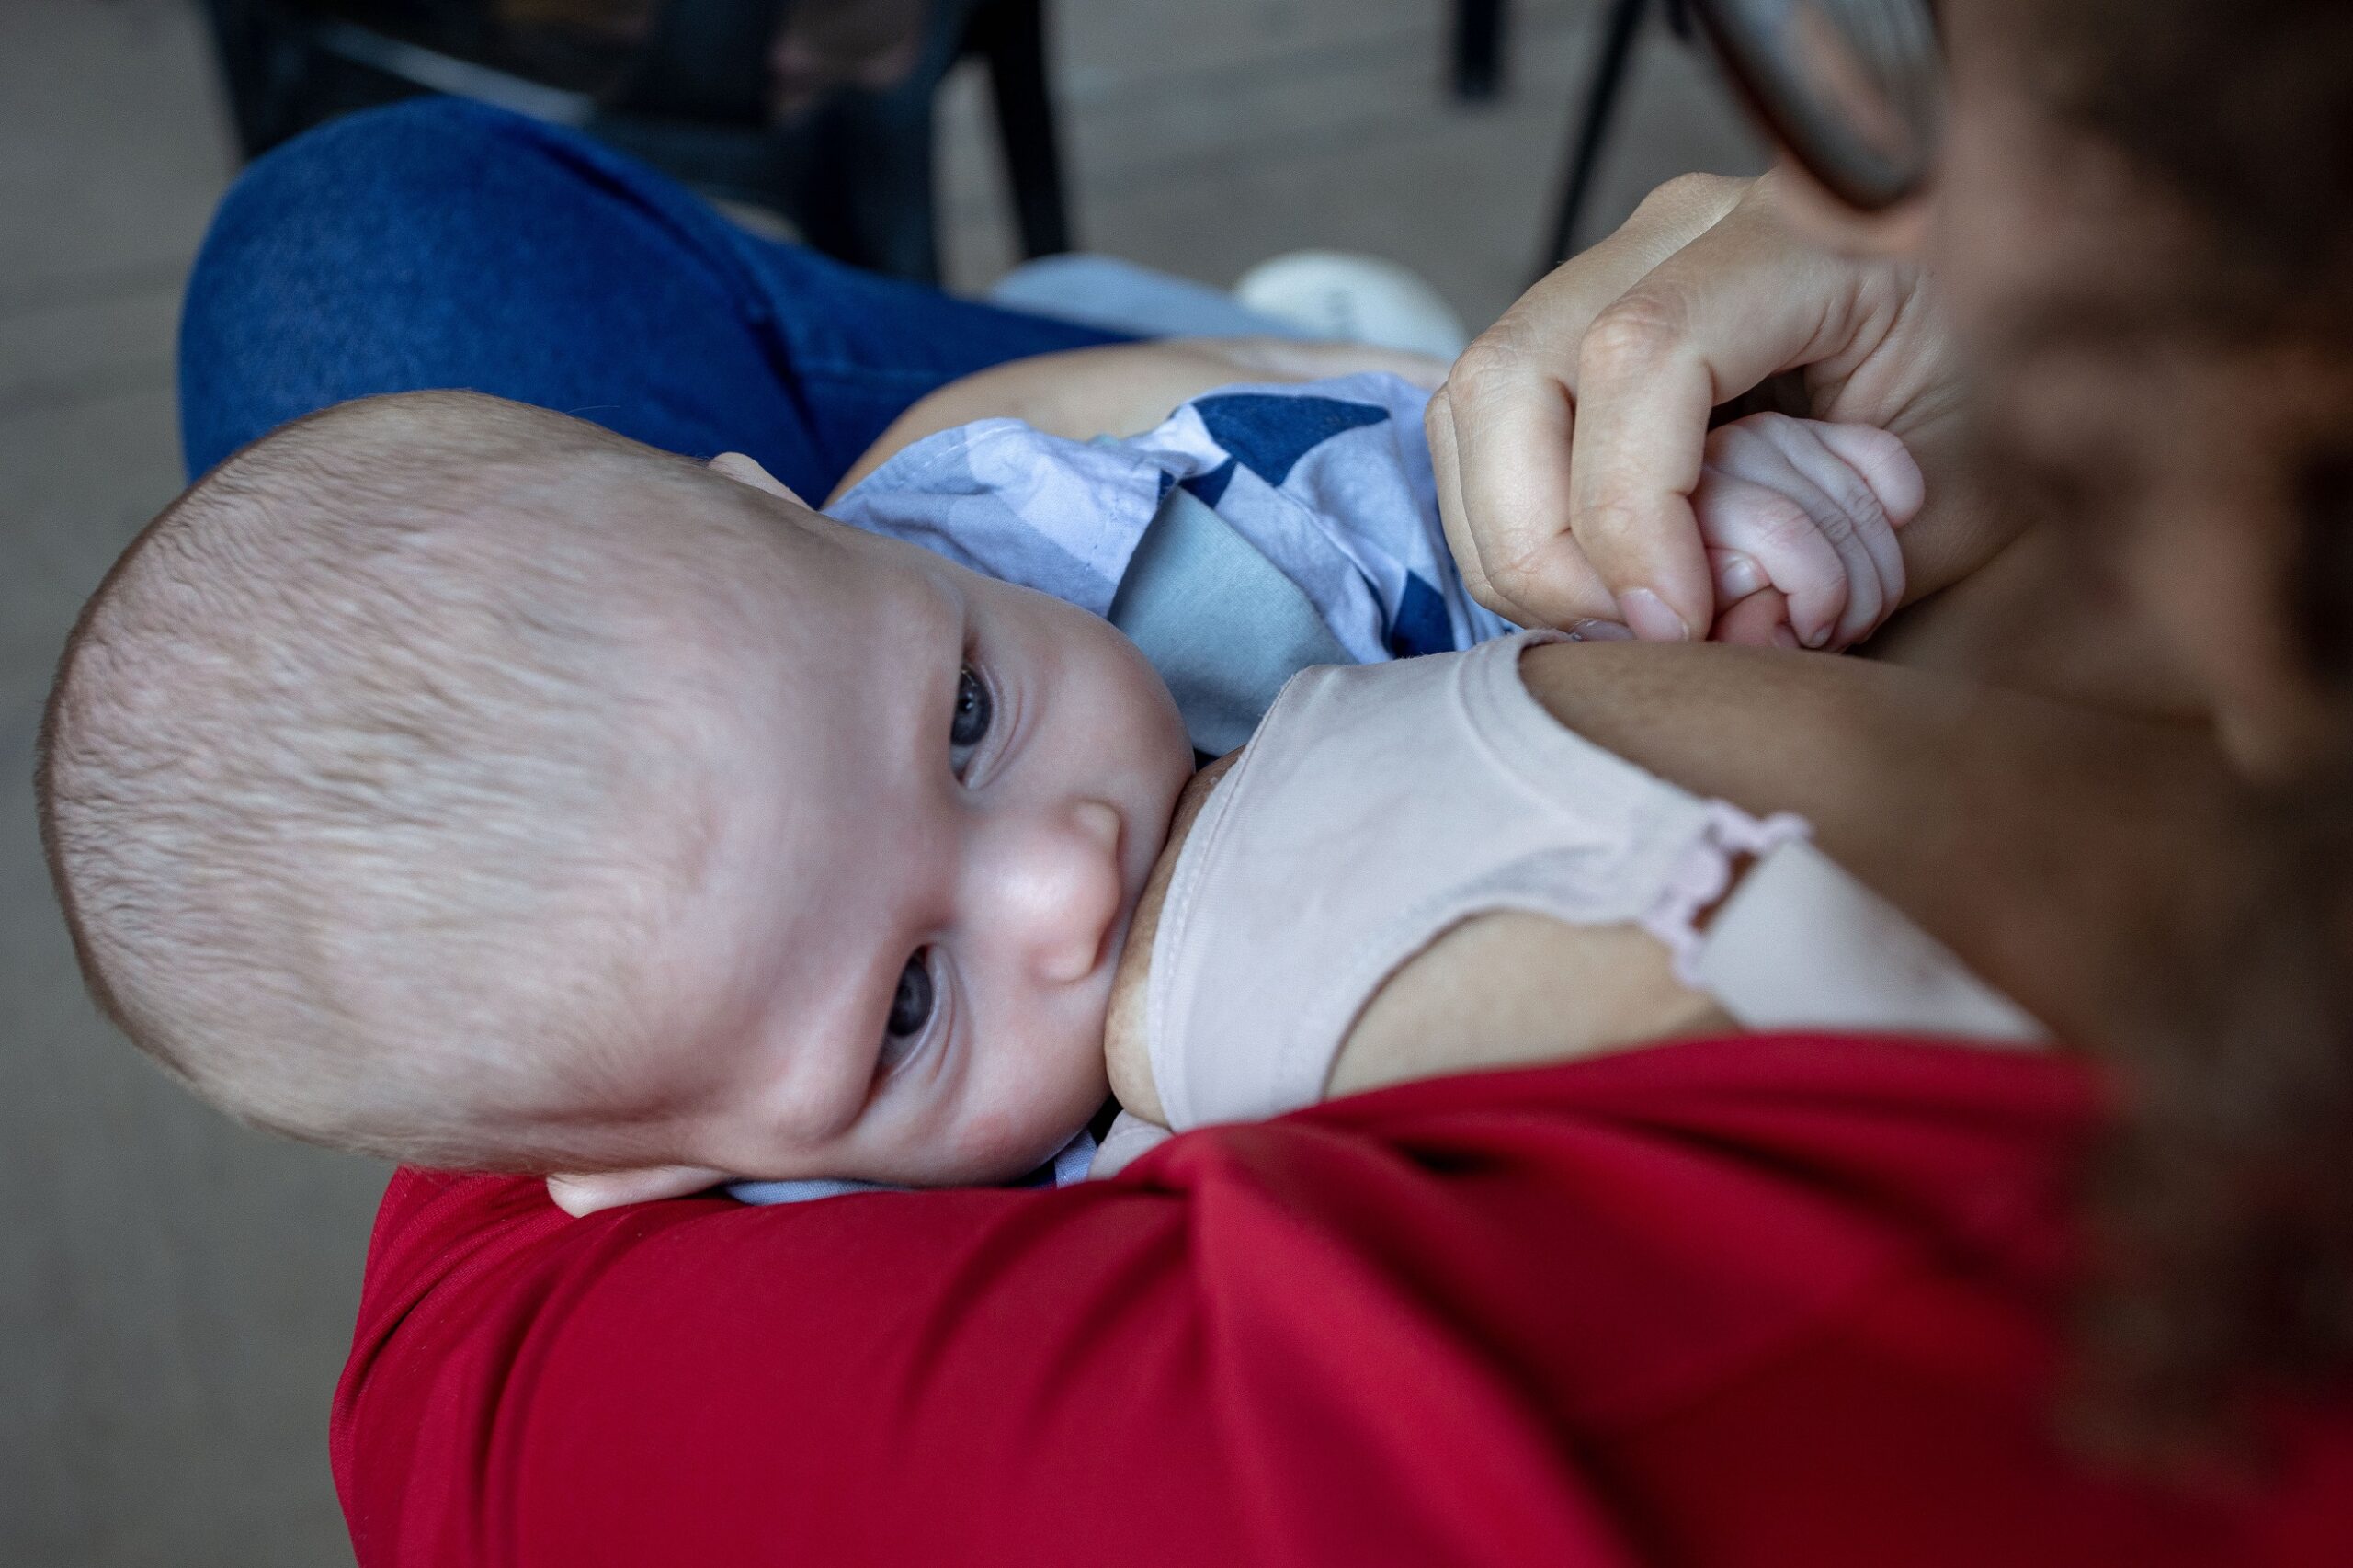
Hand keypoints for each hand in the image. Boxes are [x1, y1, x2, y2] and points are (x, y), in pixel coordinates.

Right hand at [1426, 171, 2003, 640]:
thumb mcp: (1960, 496)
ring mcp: (1625, 260)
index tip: (1676, 624)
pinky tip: (1600, 579)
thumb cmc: (2009, 430)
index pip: (1645, 354)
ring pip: (1473, 401)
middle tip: (1625, 637)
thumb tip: (1684, 629)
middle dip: (1539, 543)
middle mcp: (1690, 225)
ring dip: (1514, 541)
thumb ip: (1828, 559)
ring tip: (1613, 618)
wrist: (2026, 354)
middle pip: (1512, 372)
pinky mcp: (1587, 318)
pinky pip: (1487, 423)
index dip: (1630, 512)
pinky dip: (1516, 523)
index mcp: (1809, 234)